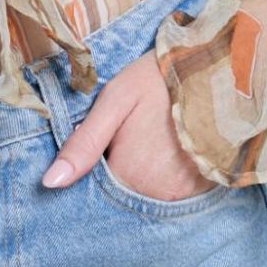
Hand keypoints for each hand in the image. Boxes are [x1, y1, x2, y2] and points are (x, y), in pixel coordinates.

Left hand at [40, 50, 214, 199]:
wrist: (217, 70)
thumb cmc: (160, 80)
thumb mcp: (115, 101)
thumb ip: (83, 144)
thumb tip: (49, 183)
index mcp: (128, 173)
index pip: (94, 187)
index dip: (94, 162)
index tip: (106, 138)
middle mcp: (155, 194)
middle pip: (121, 191)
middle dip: (118, 168)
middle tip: (132, 133)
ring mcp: (181, 196)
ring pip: (144, 193)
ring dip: (141, 173)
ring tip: (151, 137)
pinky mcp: (202, 191)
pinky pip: (170, 192)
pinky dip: (163, 176)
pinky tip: (167, 147)